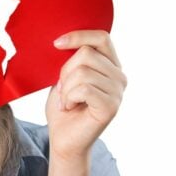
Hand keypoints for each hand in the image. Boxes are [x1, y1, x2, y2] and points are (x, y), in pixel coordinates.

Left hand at [45, 30, 127, 161]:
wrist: (63, 139)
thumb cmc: (64, 108)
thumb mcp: (66, 77)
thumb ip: (73, 59)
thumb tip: (64, 40)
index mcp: (111, 66)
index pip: (101, 38)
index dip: (78, 36)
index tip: (56, 44)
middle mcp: (119, 77)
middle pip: (86, 54)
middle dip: (65, 72)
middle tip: (63, 91)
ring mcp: (118, 92)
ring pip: (82, 72)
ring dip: (65, 89)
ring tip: (67, 102)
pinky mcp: (111, 107)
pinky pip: (84, 89)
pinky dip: (69, 98)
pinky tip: (70, 108)